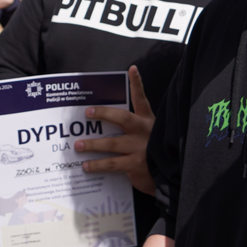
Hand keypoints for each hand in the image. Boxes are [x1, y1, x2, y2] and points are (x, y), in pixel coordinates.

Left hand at [76, 66, 154, 194]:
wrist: (169, 176)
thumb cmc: (153, 154)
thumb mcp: (146, 136)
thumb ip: (131, 129)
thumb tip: (103, 126)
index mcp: (148, 122)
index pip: (142, 100)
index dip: (137, 84)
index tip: (132, 69)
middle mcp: (144, 132)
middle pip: (123, 118)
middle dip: (104, 113)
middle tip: (87, 112)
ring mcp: (141, 148)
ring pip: (112, 143)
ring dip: (93, 144)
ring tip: (78, 145)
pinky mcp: (136, 165)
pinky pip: (112, 164)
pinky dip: (98, 165)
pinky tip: (87, 166)